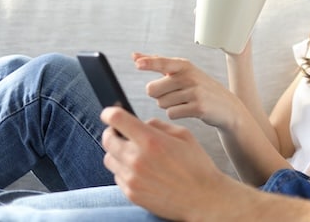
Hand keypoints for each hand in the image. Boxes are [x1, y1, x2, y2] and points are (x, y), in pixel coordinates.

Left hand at [101, 107, 241, 220]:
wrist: (202, 197)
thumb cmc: (197, 165)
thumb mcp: (184, 135)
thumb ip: (159, 125)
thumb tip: (142, 123)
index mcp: (151, 140)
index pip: (117, 120)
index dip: (109, 113)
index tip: (109, 113)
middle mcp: (137, 159)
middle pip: (107, 140)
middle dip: (111, 132)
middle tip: (120, 133)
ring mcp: (132, 178)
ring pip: (109, 159)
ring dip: (116, 152)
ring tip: (133, 153)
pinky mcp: (131, 193)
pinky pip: (117, 177)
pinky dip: (123, 170)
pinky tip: (140, 170)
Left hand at [134, 53, 240, 129]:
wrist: (227, 106)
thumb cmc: (200, 88)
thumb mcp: (184, 72)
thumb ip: (159, 63)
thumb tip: (135, 56)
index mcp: (185, 65)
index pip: (163, 62)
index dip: (149, 63)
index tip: (137, 63)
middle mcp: (189, 76)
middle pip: (152, 89)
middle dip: (158, 95)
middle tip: (174, 94)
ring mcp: (194, 92)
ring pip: (161, 103)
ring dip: (169, 105)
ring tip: (185, 102)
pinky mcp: (198, 107)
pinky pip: (171, 113)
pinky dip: (176, 114)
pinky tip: (189, 110)